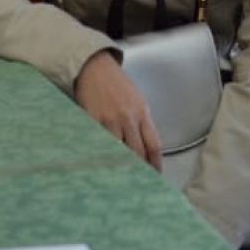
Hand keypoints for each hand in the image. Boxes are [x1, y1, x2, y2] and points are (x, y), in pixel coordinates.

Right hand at [74, 52, 160, 168]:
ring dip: (122, 166)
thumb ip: (141, 122)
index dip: (155, 164)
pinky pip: (100, 144)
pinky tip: (104, 164)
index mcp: (142, 113)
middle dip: (140, 170)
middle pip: (138, 152)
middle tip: (140, 182)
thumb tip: (145, 146)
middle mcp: (129, 118)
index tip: (155, 175)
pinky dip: (103, 155)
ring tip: (122, 179)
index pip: (154, 145)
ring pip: (120, 151)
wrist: (96, 67)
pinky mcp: (94, 121)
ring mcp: (111, 121)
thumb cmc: (116, 84)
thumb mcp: (136, 101)